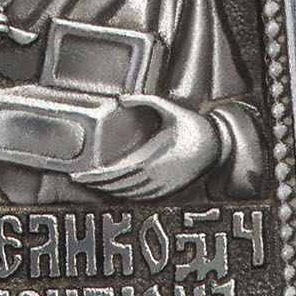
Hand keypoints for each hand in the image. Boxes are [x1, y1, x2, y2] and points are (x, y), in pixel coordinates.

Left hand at [76, 96, 220, 198]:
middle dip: (96, 183)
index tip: (78, 175)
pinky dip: (124, 195)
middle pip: (118, 185)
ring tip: (92, 182)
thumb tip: (120, 98)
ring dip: (108, 190)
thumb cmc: (192, 124)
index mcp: (152, 156)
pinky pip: (141, 197)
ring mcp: (162, 185)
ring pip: (128, 194)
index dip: (96, 176)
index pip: (116, 172)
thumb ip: (144, 100)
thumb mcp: (169, 107)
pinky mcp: (168, 189)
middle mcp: (155, 175)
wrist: (217, 145)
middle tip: (77, 178)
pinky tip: (114, 189)